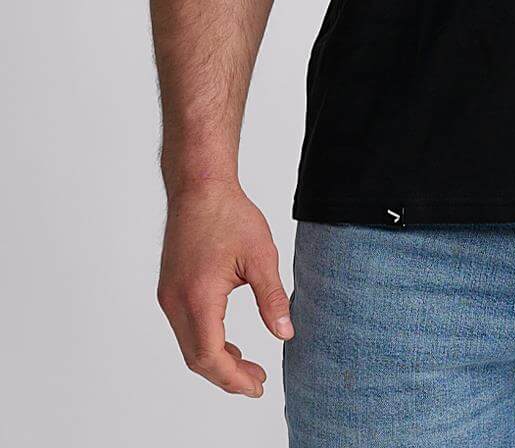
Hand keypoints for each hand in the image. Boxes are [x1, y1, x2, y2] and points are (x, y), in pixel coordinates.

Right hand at [156, 179, 293, 397]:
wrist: (200, 187)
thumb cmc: (229, 215)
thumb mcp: (261, 256)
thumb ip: (272, 298)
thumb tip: (286, 334)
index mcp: (198, 298)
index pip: (210, 357)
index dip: (233, 379)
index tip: (256, 387)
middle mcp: (175, 302)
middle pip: (196, 358)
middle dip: (227, 376)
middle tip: (257, 381)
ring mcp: (168, 296)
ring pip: (188, 345)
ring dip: (215, 360)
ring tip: (246, 365)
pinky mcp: (169, 288)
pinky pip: (185, 328)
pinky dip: (205, 341)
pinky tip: (227, 341)